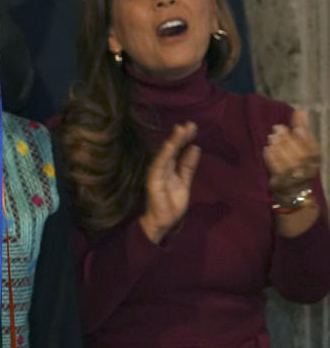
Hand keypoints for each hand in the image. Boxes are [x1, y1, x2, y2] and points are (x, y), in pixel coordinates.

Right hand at [139, 122, 199, 243]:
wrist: (163, 222)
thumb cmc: (172, 204)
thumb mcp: (185, 182)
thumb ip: (189, 166)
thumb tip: (196, 147)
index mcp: (171, 168)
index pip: (179, 151)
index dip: (185, 139)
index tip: (193, 127)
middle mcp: (163, 168)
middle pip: (173, 150)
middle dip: (181, 137)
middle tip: (190, 124)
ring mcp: (157, 173)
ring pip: (166, 154)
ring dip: (173, 142)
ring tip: (181, 130)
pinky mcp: (153, 180)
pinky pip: (159, 165)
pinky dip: (164, 155)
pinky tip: (171, 146)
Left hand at [264, 109, 320, 197]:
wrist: (294, 191)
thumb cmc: (298, 162)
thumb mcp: (303, 146)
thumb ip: (302, 128)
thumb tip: (301, 110)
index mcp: (315, 160)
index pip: (313, 149)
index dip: (305, 139)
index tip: (296, 129)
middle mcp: (308, 169)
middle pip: (300, 155)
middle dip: (288, 140)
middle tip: (277, 128)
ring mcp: (296, 178)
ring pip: (288, 162)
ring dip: (279, 148)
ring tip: (271, 138)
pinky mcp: (282, 182)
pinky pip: (277, 170)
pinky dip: (271, 159)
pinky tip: (266, 149)